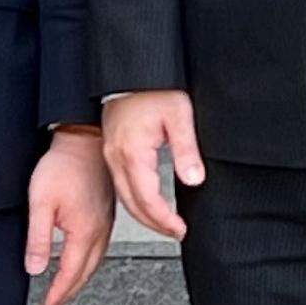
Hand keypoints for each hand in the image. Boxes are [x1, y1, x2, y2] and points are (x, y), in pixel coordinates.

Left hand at [25, 125, 111, 304]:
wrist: (83, 142)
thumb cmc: (64, 166)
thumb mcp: (41, 204)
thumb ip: (38, 239)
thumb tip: (36, 267)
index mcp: (85, 231)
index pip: (71, 272)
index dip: (59, 292)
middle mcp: (100, 229)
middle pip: (87, 271)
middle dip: (71, 290)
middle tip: (58, 303)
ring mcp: (106, 220)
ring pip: (97, 260)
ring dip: (82, 277)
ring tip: (69, 286)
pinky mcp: (106, 211)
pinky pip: (101, 245)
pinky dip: (91, 259)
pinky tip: (85, 257)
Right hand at [100, 89, 205, 240]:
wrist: (131, 71)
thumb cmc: (153, 88)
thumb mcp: (179, 116)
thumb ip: (186, 150)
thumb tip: (194, 180)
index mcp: (132, 153)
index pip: (148, 199)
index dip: (164, 220)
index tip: (180, 229)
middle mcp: (116, 158)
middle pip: (133, 204)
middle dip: (154, 224)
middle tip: (175, 232)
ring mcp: (111, 155)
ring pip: (124, 197)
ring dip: (144, 215)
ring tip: (165, 224)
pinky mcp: (112, 150)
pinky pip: (121, 185)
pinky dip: (135, 200)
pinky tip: (148, 203)